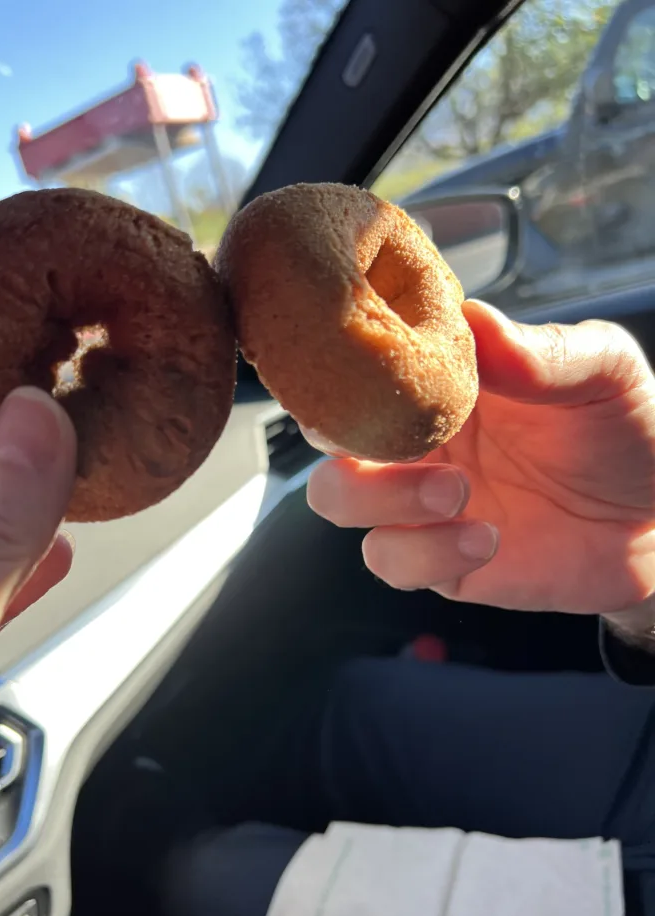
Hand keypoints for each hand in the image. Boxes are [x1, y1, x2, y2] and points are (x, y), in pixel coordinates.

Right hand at [307, 302, 654, 615]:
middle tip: (415, 446)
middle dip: (348, 438)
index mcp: (443, 383)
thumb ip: (540, 352)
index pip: (364, 364)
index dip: (348, 366)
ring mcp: (421, 501)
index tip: (372, 368)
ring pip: (337, 499)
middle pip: (327, 433)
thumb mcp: (603, 371)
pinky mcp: (438, 561)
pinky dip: (426, 554)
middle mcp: (419, 438)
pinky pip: (392, 561)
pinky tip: (488, 538)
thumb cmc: (627, 431)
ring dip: (383, 499)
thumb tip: (473, 317)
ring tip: (458, 494)